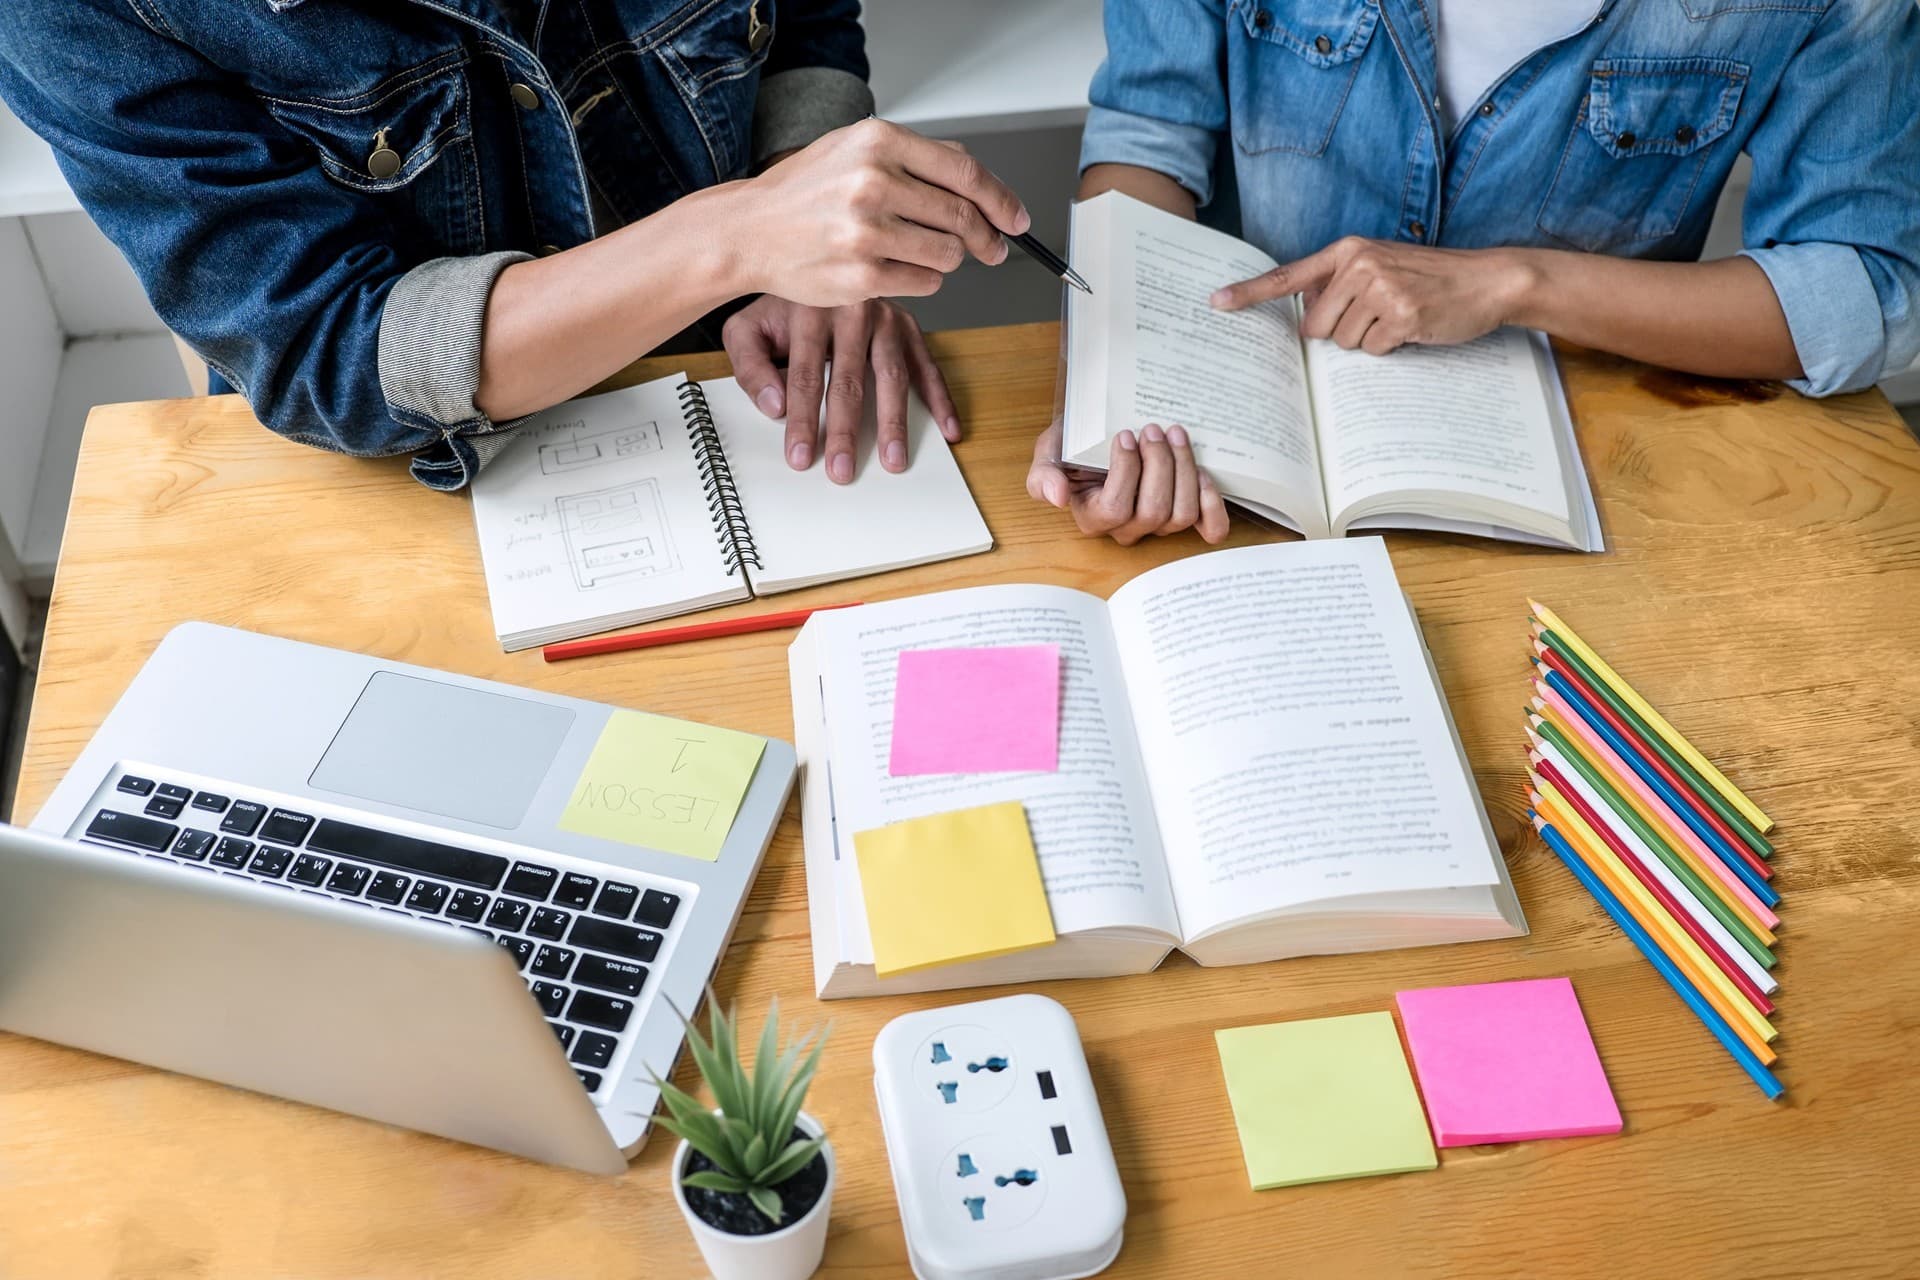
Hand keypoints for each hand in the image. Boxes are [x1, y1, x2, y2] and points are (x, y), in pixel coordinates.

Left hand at [723, 295, 959, 482]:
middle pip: (850, 380)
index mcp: (811, 308)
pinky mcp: (909, 328)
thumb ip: (751, 367)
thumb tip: (775, 406)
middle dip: (845, 430)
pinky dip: (940, 398)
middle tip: (842, 469)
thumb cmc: (781, 306)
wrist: (813, 263)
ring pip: (892, 375)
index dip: (804, 420)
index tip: (801, 456)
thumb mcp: (747, 329)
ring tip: (893, 459)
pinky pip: (927, 366)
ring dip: (894, 422)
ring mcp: (887, 318)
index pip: (806, 375)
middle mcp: (853, 309)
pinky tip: (947, 428)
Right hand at [732, 118, 1029, 307]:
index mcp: (877, 142)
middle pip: (962, 217)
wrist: (750, 231)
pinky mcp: (862, 276)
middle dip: (986, 238)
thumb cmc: (805, 192)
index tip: (1017, 219)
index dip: (1001, 200)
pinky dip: (923, 279)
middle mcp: (873, 182)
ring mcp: (867, 232)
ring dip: (948, 259)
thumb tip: (981, 184)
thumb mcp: (855, 149)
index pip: (965, 173)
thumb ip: (918, 159)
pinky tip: (897, 269)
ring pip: (948, 254)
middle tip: (993, 249)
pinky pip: (926, 283)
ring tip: (920, 252)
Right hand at [1026, 420, 1228, 545]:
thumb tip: (1056, 497)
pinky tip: (1205, 475)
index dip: (1125, 472)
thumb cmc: (1075, 445)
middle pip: (1154, 511)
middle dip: (1159, 465)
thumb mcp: (1049, 453)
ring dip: (1184, 470)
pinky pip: (1208, 528)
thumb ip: (1043, 474)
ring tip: (1176, 435)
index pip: (1115, 508)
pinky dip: (1213, 506)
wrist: (1101, 435)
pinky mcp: (1186, 514)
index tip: (1123, 434)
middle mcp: (1127, 527)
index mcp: (1093, 517)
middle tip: (1154, 429)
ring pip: (1180, 514)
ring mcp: (1159, 524)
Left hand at [1210, 237, 1534, 354]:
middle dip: (1339, 332)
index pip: (1288, 276)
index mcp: (1348, 251)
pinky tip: (1412, 327)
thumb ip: (1341, 284)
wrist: (1486, 279)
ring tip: (1398, 317)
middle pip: (1315, 326)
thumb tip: (1307, 317)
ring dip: (1368, 340)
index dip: (1250, 294)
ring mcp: (1381, 288)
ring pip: (1342, 342)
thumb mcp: (1381, 266)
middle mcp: (1359, 264)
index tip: (1217, 303)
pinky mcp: (1402, 314)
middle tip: (1375, 316)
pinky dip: (1391, 347)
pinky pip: (1373, 350)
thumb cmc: (1429, 278)